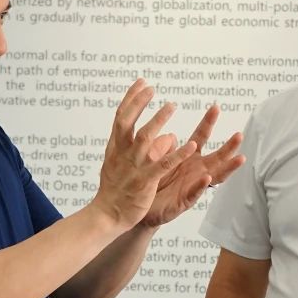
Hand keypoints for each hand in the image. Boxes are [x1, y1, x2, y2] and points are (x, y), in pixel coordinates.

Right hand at [92, 80, 197, 229]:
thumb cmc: (115, 189)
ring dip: (158, 121)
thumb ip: (142, 148)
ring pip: (144, 139)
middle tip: (151, 88)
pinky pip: (163, 165)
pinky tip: (191, 145)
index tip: (141, 82)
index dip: (131, 99)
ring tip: (171, 106)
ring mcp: (133, 167)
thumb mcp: (121, 163)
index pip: (120, 117)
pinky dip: (177, 155)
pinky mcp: (145, 182)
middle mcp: (122, 154)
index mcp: (115, 148)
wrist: (107, 215)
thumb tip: (167, 136)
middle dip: (139, 103)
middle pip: (128, 123)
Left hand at [142, 104, 244, 227]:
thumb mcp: (157, 160)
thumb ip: (163, 149)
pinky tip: (207, 177)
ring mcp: (193, 186)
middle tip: (240, 135)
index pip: (200, 137)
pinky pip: (194, 193)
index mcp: (188, 158)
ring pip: (215, 175)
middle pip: (216, 156)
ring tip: (239, 158)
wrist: (141, 208)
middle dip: (229, 146)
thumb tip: (170, 135)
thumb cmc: (152, 183)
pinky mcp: (184, 201)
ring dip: (227, 167)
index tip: (216, 107)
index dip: (208, 123)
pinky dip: (201, 185)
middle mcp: (195, 170)